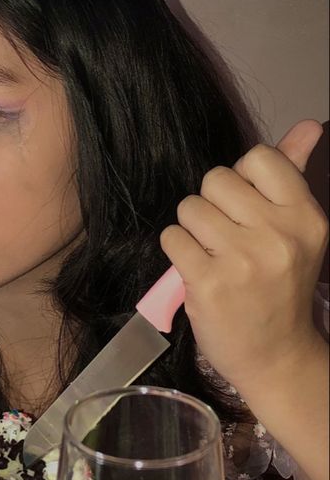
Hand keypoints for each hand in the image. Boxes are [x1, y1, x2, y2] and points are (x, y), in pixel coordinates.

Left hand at [160, 120, 327, 395]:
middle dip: (211, 204)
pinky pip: (172, 238)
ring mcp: (243, 260)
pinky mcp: (209, 283)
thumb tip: (307, 124)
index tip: (245, 209)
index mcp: (305, 216)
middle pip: (215, 180)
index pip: (258, 157)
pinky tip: (194, 269)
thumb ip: (294, 174)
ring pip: (189, 208)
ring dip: (191, 229)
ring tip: (210, 254)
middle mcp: (278, 234)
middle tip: (224, 237)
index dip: (241, 179)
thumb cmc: (280, 288)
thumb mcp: (298, 231)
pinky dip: (176, 250)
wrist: (275, 356)